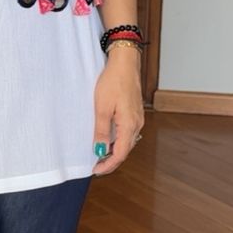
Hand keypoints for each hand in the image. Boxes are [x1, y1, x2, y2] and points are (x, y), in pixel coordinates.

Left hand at [92, 49, 144, 175]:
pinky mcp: (135, 113)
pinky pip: (127, 133)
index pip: (120, 154)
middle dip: (110, 160)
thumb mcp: (102, 108)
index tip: (95, 170)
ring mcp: (137, 119)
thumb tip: (99, 151)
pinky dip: (117, 140)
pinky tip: (107, 139)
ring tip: (99, 154)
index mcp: (129, 125)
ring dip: (114, 151)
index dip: (108, 165)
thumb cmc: (113, 82)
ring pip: (126, 142)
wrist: (125, 63)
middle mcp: (136, 124)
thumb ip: (101, 131)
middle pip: (125, 150)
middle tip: (95, 165)